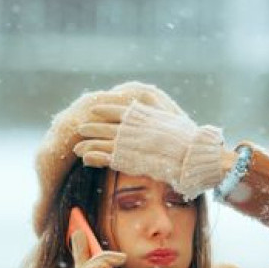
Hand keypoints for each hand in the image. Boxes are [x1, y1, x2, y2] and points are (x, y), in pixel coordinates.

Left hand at [73, 100, 226, 199]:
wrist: (191, 155)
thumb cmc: (188, 139)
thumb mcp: (172, 118)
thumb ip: (158, 112)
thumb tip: (154, 108)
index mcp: (143, 115)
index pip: (118, 109)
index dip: (105, 109)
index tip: (95, 108)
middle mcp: (133, 127)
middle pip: (106, 124)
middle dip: (92, 127)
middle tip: (80, 128)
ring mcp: (129, 143)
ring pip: (102, 140)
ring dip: (88, 143)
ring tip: (76, 147)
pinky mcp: (128, 159)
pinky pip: (106, 157)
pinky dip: (94, 157)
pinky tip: (85, 159)